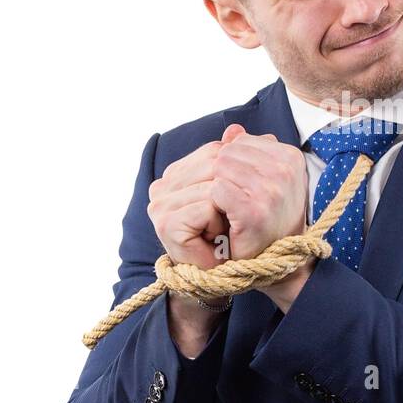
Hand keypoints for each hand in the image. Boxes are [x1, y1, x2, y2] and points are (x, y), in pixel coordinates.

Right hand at [147, 135, 232, 268]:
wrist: (228, 273)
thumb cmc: (237, 232)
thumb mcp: (240, 189)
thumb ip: (236, 157)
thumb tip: (236, 129)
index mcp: (176, 174)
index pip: (214, 150)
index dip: (238, 169)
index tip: (243, 195)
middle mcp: (162, 186)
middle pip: (213, 163)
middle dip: (235, 186)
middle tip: (239, 213)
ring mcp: (159, 204)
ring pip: (213, 184)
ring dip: (230, 207)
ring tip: (228, 226)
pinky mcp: (165, 222)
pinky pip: (207, 204)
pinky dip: (220, 220)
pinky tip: (219, 235)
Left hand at [208, 124, 308, 260]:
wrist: (277, 260)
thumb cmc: (271, 218)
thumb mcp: (268, 179)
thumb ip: (252, 152)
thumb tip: (233, 129)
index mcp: (291, 157)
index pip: (242, 141)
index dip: (231, 161)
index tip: (238, 183)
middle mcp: (285, 170)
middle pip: (228, 152)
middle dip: (221, 173)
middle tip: (227, 197)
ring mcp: (271, 190)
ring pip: (220, 167)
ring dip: (216, 187)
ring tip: (225, 206)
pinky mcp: (254, 210)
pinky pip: (217, 189)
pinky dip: (213, 202)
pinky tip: (222, 214)